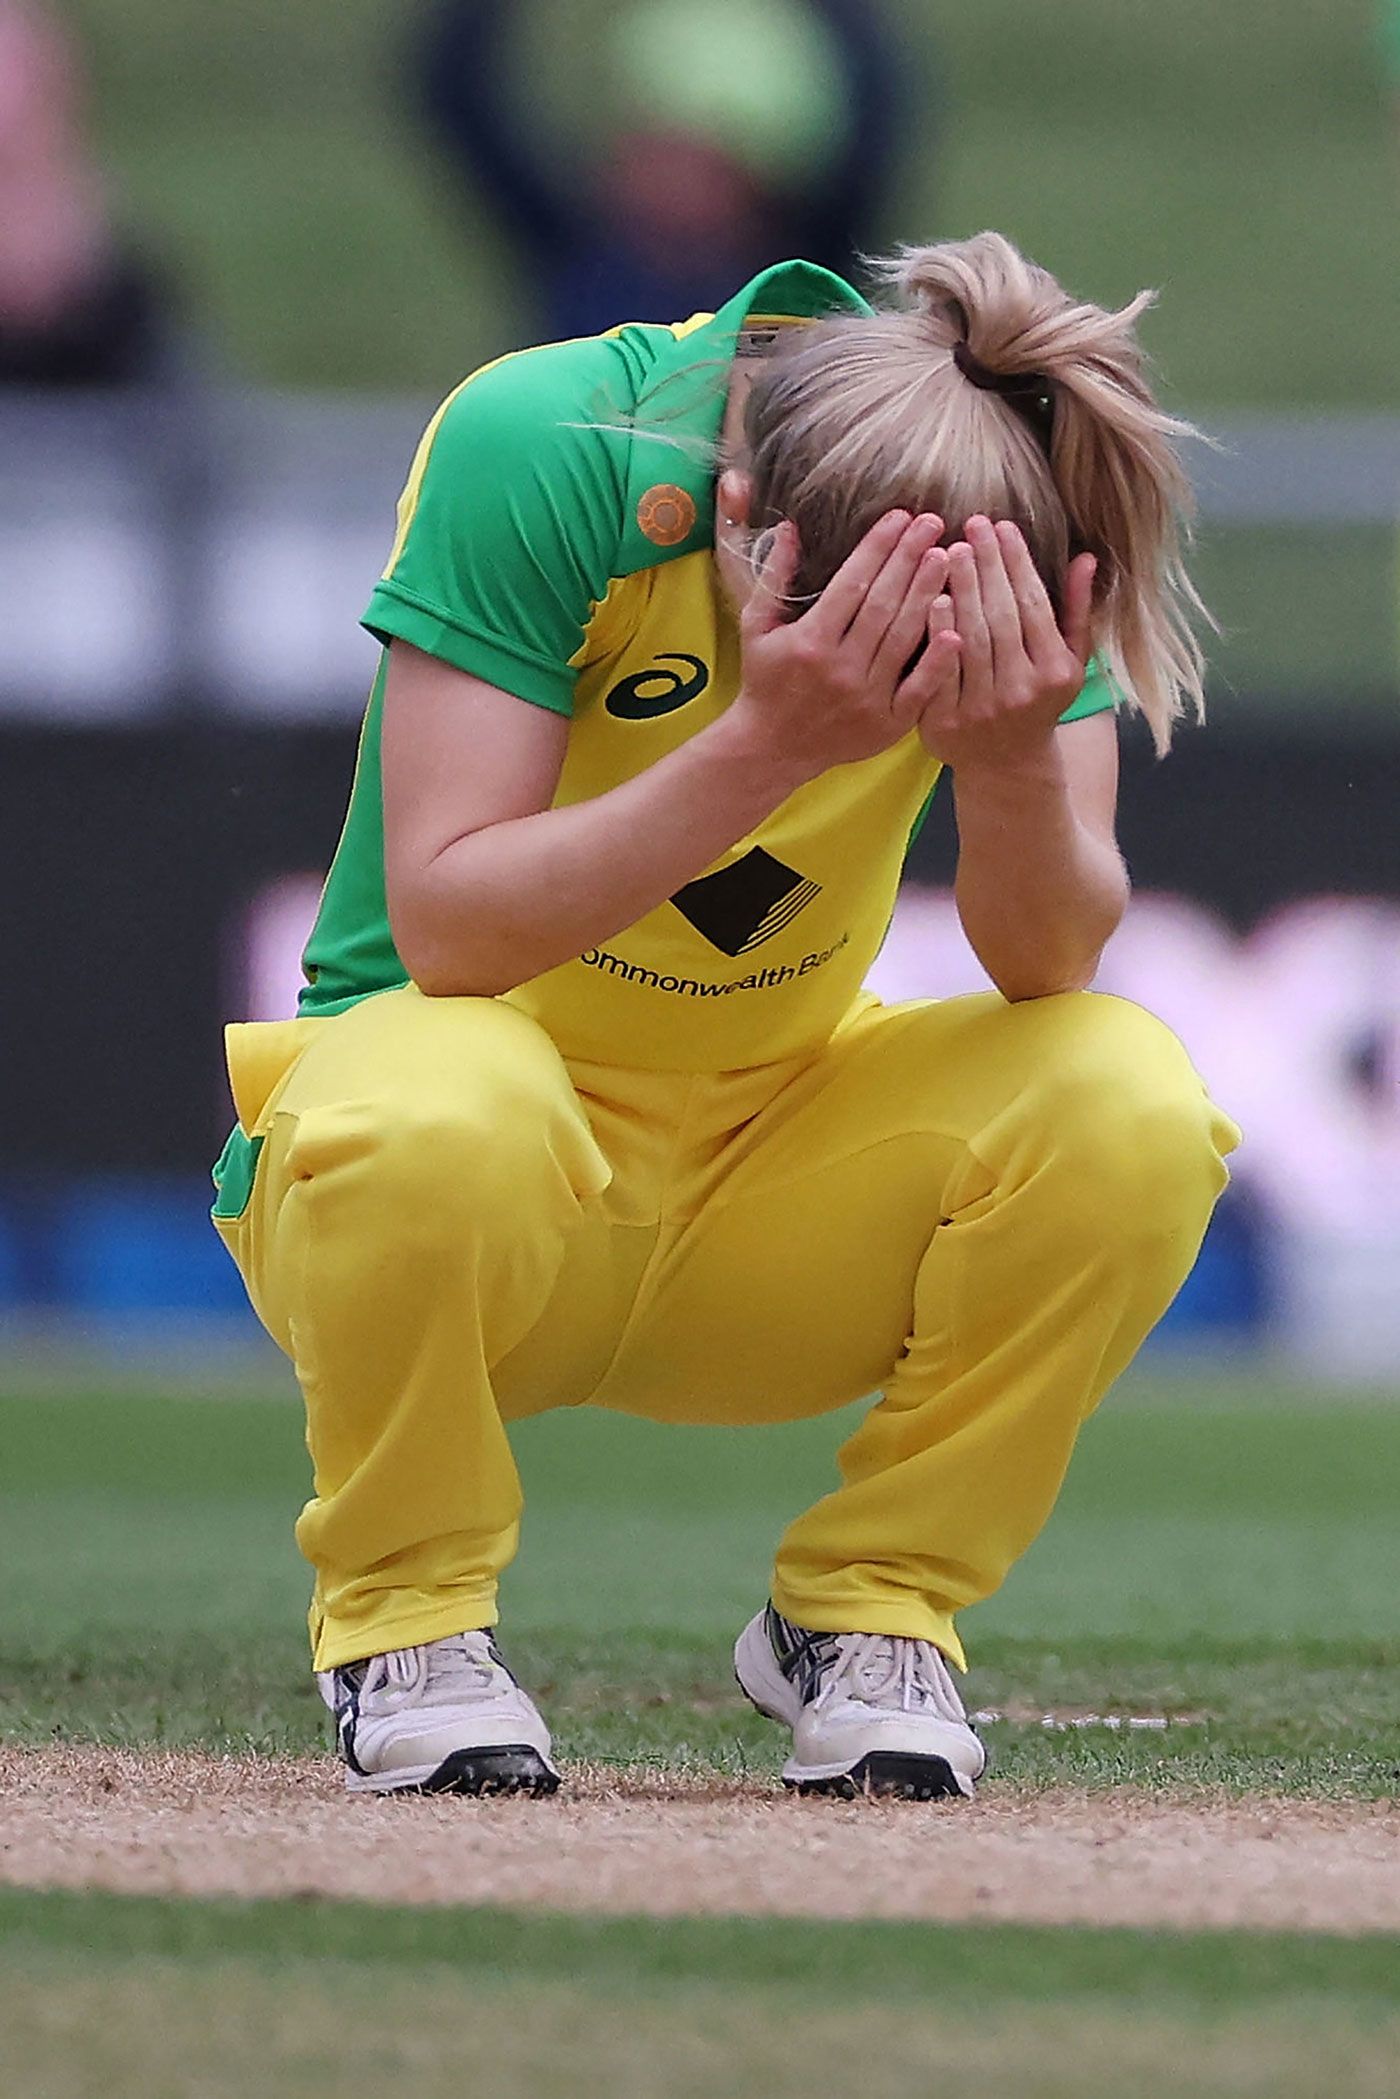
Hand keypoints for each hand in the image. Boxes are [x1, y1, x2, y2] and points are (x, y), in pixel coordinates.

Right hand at [726, 510, 953, 780]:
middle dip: (909, 559)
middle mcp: (840, 668)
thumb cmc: (765, 680)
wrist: (771, 748)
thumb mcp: (756, 627)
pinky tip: (956, 627)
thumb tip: (789, 528)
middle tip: (933, 523)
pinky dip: (939, 660)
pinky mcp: (887, 724)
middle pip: (884, 604)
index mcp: (810, 640)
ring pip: (905, 638)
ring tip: (947, 557)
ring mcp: (867, 698)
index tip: (899, 516)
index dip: (878, 546)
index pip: (852, 583)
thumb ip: (773, 577)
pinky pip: (920, 688)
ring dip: (928, 594)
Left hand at [915, 516, 1096, 772]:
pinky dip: (937, 632)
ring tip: (950, 550)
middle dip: (987, 565)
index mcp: (1055, 672)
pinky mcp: (946, 722)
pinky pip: (941, 668)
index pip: (1034, 605)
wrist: (1006, 764)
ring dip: (961, 589)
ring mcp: (983, 709)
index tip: (1003, 526)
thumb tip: (1085, 558)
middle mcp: (1022, 690)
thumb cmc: (1038, 699)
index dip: (1018, 562)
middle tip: (972, 525)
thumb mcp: (1068, 660)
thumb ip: (1076, 610)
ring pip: (971, 638)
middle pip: (1001, 616)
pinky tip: (933, 597)